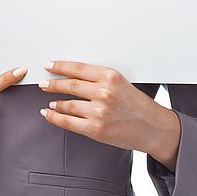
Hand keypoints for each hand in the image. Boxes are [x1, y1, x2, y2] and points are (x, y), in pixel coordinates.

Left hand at [38, 61, 181, 170]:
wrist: (153, 127)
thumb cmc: (138, 106)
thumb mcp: (121, 83)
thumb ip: (99, 80)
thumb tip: (73, 77)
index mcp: (110, 77)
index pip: (78, 68)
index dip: (60, 66)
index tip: (50, 65)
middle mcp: (104, 92)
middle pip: (70, 85)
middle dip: (52, 84)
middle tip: (43, 83)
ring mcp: (98, 112)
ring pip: (67, 104)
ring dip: (55, 102)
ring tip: (50, 101)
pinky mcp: (95, 129)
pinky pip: (68, 122)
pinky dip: (55, 117)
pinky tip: (49, 113)